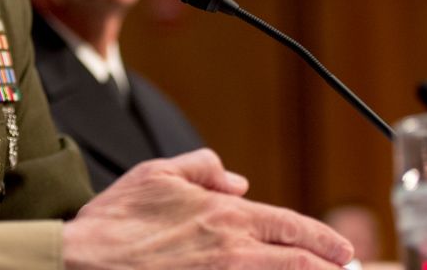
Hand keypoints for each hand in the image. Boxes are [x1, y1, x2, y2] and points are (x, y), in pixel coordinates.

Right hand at [62, 149, 353, 268]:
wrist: (83, 260)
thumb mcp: (157, 173)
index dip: (324, 240)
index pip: (290, 226)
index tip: (343, 250)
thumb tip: (236, 179)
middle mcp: (232, 251)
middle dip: (329, 268)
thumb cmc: (115, 219)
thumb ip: (202, 166)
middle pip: (299, 262)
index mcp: (223, 215)